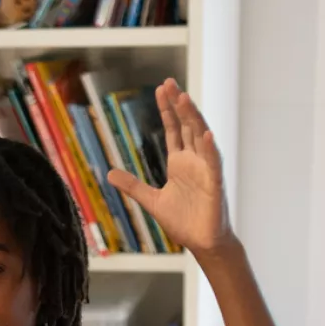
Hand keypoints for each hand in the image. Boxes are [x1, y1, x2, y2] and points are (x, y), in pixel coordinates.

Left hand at [106, 79, 231, 254]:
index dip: (167, 109)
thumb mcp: (151, 201)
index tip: (161, 89)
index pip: (174, 129)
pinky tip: (206, 133)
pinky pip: (213, 162)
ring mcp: (206, 170)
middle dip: (178, 104)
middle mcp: (194, 161)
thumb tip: (110, 173)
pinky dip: (210, 148)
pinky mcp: (215, 184)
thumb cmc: (183, 221)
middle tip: (169, 82)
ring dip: (193, 118)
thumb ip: (133, 186)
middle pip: (186, 126)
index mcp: (179, 163)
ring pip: (200, 138)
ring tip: (184, 98)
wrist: (202, 242)